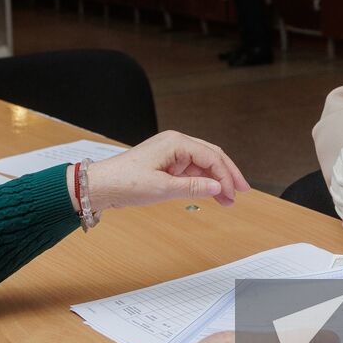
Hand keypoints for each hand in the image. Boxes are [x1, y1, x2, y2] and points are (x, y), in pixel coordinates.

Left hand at [83, 130, 249, 211]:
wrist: (100, 186)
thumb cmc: (125, 182)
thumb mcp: (162, 188)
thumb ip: (193, 187)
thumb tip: (218, 188)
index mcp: (176, 142)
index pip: (211, 157)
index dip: (226, 176)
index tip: (234, 194)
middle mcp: (175, 143)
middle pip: (211, 156)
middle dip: (227, 175)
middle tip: (241, 191)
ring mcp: (171, 153)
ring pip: (203, 164)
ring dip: (216, 181)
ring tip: (228, 199)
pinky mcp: (166, 163)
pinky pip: (191, 170)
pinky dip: (202, 182)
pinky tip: (211, 193)